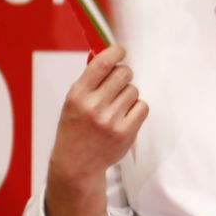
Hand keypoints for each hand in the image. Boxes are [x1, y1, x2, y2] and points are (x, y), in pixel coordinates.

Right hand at [47, 45, 147, 186]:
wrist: (77, 164)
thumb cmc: (75, 128)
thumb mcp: (73, 102)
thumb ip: (89, 80)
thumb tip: (104, 54)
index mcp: (77, 95)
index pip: (102, 64)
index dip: (115, 53)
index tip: (121, 52)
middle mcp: (93, 106)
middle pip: (124, 74)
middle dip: (124, 74)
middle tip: (120, 82)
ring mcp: (110, 121)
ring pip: (134, 90)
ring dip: (129, 94)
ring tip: (117, 106)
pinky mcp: (126, 133)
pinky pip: (142, 107)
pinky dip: (137, 109)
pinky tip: (125, 116)